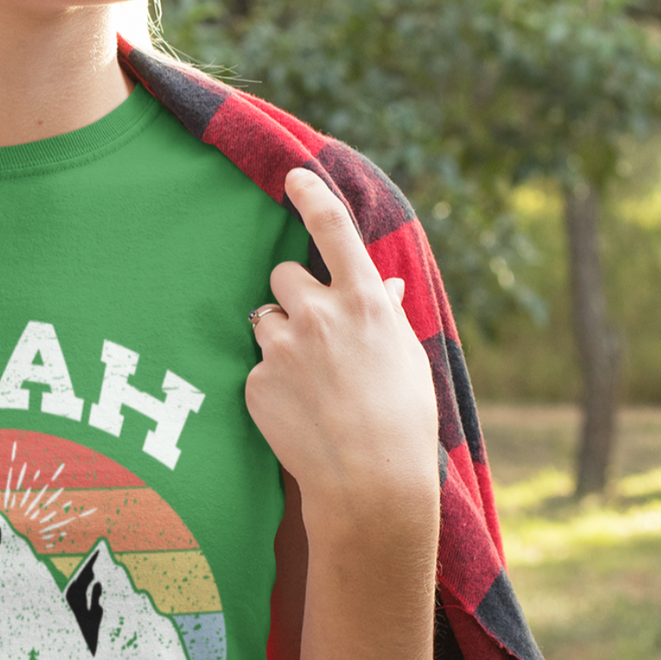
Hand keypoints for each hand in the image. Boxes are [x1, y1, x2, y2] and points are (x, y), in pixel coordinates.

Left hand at [245, 168, 438, 535]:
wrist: (371, 485)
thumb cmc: (402, 422)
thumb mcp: (406, 358)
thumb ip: (388, 315)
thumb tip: (388, 286)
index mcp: (366, 302)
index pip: (332, 230)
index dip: (311, 195)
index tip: (293, 175)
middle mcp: (320, 315)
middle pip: (283, 274)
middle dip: (292, 296)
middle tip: (313, 332)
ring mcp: (282, 347)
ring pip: (265, 319)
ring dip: (280, 338)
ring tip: (310, 381)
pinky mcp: (254, 380)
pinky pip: (256, 365)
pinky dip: (271, 382)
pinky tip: (298, 411)